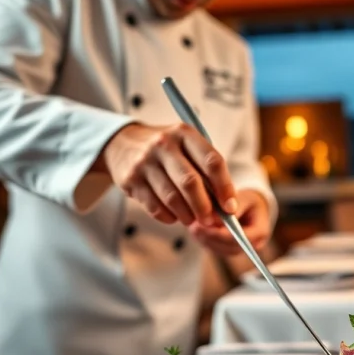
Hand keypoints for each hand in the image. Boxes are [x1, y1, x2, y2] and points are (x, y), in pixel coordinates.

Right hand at [99, 123, 237, 225]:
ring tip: (192, 220)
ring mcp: (144, 162)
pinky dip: (168, 217)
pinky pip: (154, 207)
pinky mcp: (130, 179)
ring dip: (186, 215)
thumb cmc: (167, 150)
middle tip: (211, 221)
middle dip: (204, 207)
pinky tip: (173, 216)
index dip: (225, 187)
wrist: (122, 143)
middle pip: (190, 182)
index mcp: (185, 133)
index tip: (230, 207)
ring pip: (172, 198)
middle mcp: (164, 144)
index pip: (212, 161)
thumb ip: (205, 171)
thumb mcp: (186, 147)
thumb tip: (224, 206)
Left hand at [189, 189, 271, 255]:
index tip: (205, 226)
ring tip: (192, 227)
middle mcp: (252, 245)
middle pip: (228, 247)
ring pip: (220, 250)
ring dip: (205, 240)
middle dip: (210, 237)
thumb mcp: (245, 197)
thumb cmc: (249, 200)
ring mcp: (240, 249)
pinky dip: (204, 240)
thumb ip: (234, 207)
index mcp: (261, 232)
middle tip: (194, 227)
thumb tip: (216, 218)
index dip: (221, 234)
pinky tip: (195, 230)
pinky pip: (215, 249)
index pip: (240, 238)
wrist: (251, 206)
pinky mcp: (229, 250)